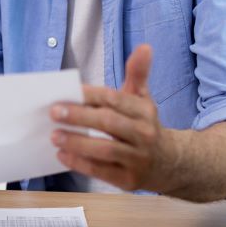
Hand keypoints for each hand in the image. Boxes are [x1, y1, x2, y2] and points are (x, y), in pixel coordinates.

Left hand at [49, 44, 167, 190]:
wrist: (171, 164)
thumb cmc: (145, 125)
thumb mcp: (143, 99)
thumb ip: (138, 74)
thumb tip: (144, 46)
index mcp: (144, 111)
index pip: (115, 100)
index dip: (91, 95)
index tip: (69, 91)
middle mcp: (143, 134)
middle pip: (109, 123)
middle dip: (80, 117)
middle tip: (54, 112)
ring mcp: (137, 159)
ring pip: (105, 150)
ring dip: (77, 143)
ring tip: (54, 136)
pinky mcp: (128, 180)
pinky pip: (101, 171)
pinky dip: (80, 164)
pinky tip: (62, 155)